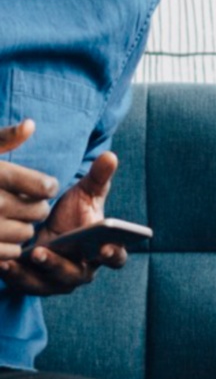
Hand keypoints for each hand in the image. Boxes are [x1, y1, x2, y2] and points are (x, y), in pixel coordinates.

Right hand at [0, 120, 58, 258]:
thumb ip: (4, 137)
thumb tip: (30, 124)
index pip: (44, 186)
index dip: (47, 186)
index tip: (41, 186)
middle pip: (39, 211)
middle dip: (37, 208)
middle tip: (25, 203)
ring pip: (25, 234)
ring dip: (23, 228)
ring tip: (9, 219)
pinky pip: (8, 253)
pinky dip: (8, 247)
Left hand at [0, 151, 126, 295]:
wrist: (46, 226)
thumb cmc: (73, 211)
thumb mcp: (86, 192)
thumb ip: (99, 176)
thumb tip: (110, 156)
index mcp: (104, 249)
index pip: (116, 257)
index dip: (113, 254)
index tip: (104, 247)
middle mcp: (83, 270)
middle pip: (76, 274)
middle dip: (58, 265)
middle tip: (42, 252)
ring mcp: (59, 281)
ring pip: (49, 283)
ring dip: (33, 273)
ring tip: (19, 256)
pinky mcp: (36, 284)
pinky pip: (26, 285)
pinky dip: (16, 276)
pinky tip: (4, 262)